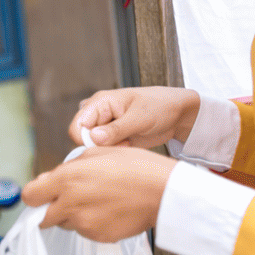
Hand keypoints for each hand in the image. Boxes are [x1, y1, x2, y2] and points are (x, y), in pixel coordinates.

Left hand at [21, 146, 175, 241]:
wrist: (164, 192)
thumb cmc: (135, 167)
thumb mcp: (97, 153)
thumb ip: (69, 167)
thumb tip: (53, 178)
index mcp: (66, 179)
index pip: (30, 195)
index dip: (35, 195)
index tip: (42, 194)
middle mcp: (70, 204)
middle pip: (43, 217)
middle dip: (51, 209)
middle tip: (69, 200)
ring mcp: (84, 224)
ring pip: (66, 224)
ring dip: (72, 216)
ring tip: (97, 201)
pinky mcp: (98, 237)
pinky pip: (85, 232)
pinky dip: (91, 224)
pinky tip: (109, 211)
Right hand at [70, 87, 200, 148]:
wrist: (177, 114)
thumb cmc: (159, 106)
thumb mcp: (139, 118)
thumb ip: (116, 129)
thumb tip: (93, 138)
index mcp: (99, 102)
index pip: (77, 126)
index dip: (87, 139)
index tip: (108, 143)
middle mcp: (98, 114)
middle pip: (82, 138)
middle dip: (100, 146)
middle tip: (123, 143)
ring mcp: (104, 126)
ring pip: (93, 146)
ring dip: (108, 149)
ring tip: (128, 143)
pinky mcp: (112, 137)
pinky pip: (104, 150)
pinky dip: (115, 152)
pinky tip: (129, 145)